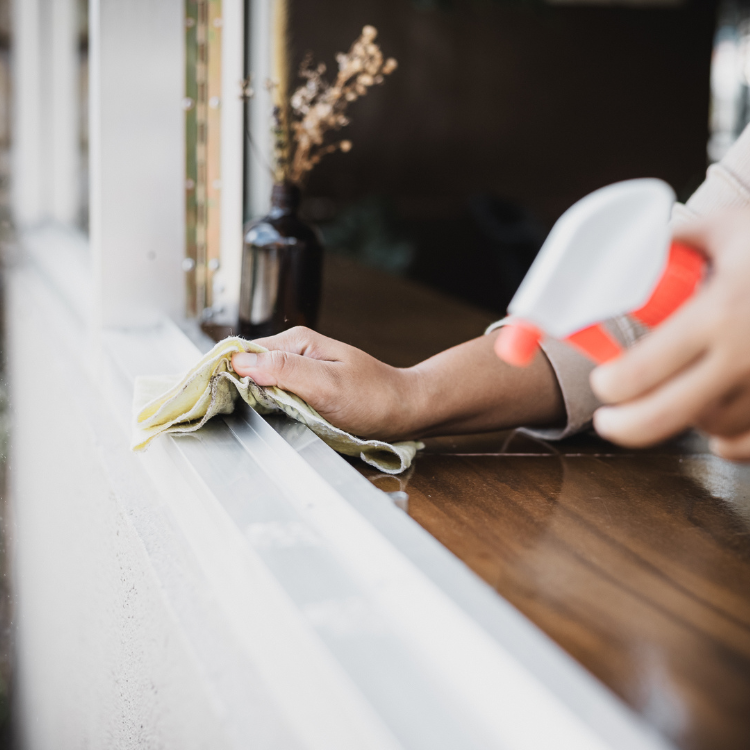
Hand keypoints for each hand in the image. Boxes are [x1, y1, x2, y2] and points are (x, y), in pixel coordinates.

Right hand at [232, 327, 416, 440]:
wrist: (405, 411)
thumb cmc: (373, 397)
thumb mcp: (328, 385)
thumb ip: (286, 370)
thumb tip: (241, 362)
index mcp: (297, 342)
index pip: (244, 352)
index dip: (223, 372)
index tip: (204, 394)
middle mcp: (295, 352)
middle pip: (248, 367)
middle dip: (232, 387)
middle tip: (216, 412)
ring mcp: (300, 372)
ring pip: (259, 383)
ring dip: (248, 399)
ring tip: (232, 417)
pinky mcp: (305, 390)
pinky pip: (275, 396)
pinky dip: (265, 407)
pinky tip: (259, 419)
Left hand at [590, 209, 749, 460]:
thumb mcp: (730, 227)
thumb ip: (674, 242)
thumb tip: (625, 258)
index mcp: (722, 312)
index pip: (644, 369)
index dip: (612, 386)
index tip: (602, 384)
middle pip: (668, 414)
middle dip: (626, 426)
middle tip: (609, 421)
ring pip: (712, 427)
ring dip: (682, 420)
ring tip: (668, 399)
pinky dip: (729, 442)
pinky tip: (713, 425)